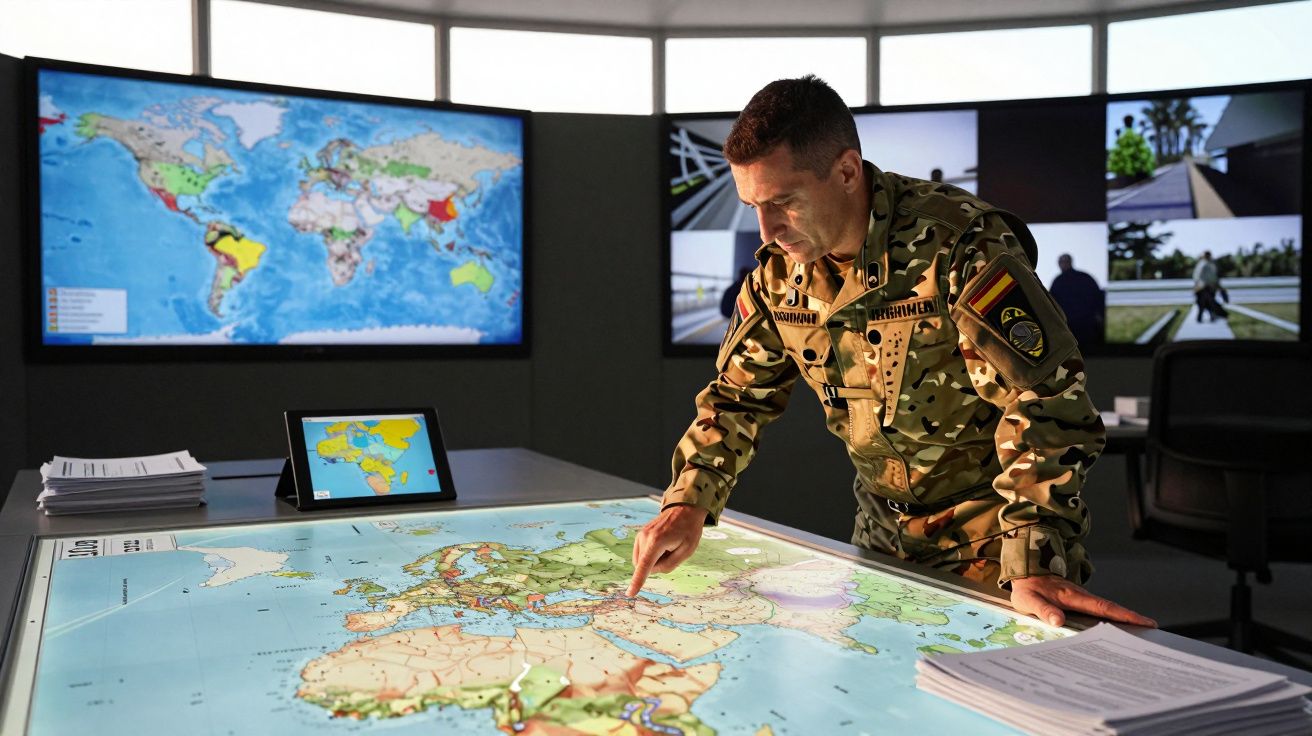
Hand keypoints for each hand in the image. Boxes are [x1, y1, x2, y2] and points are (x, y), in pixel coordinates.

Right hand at [625, 504, 707, 596]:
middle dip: (657, 565)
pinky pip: (643, 553)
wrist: (685, 508)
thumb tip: (652, 570)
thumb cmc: (689, 530)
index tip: (629, 593)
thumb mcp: (686, 551)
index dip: (637, 581)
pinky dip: (652, 554)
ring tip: (668, 546)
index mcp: (656, 542)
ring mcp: (641, 534)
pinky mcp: (640, 534)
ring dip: (654, 559)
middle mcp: (645, 537)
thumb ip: (668, 565)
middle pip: (645, 565)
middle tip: (673, 552)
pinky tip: (663, 543)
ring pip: (643, 560)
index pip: (645, 566)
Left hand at [1010, 575, 1155, 627]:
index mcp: (1073, 597)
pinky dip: (1111, 619)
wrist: (1026, 571)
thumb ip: (1043, 610)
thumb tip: (1058, 621)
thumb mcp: (1029, 599)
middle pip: (1112, 609)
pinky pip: (1098, 612)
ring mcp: (1081, 599)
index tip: (1144, 622)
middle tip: (1153, 630)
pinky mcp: (1078, 602)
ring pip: (1106, 610)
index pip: (1104, 607)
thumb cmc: (1027, 587)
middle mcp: (1082, 597)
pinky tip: (1116, 630)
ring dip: (1123, 620)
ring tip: (1141, 634)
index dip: (1124, 615)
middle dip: (1132, 618)